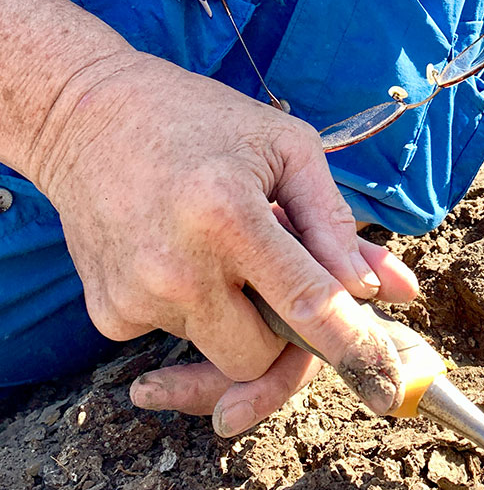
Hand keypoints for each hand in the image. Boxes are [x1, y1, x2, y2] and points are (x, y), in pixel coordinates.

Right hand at [30, 50, 418, 431]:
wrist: (87, 115)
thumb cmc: (201, 119)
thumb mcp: (286, 148)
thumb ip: (337, 224)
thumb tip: (391, 289)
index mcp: (228, 216)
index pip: (305, 303)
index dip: (351, 342)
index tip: (384, 374)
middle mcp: (177, 268)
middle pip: (258, 357)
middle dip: (284, 334)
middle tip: (285, 281)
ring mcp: (135, 297)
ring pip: (219, 349)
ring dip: (239, 313)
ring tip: (227, 244)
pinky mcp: (106, 313)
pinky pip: (177, 334)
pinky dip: (197, 304)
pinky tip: (183, 249)